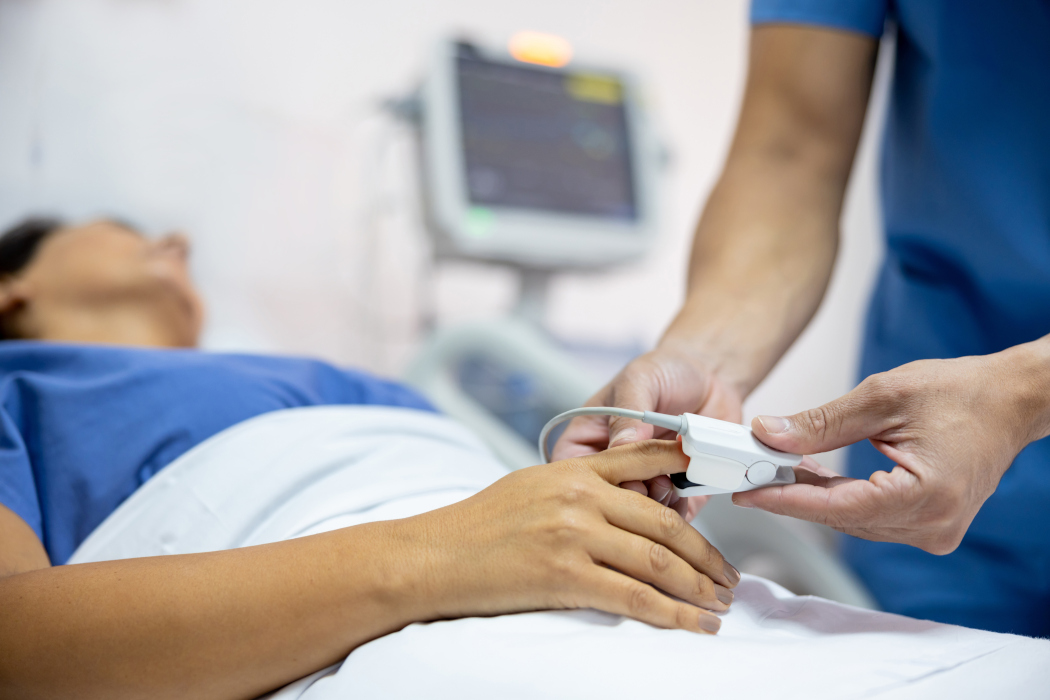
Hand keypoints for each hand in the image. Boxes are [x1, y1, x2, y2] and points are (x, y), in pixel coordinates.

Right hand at [410, 441, 740, 633]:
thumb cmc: (475, 526)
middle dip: (706, 555)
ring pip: (657, 560)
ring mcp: (572, 533)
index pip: (646, 459)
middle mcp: (579, 496)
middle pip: (665, 522)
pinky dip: (671, 613)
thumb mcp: (530, 486)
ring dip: (698, 587)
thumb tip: (621, 502)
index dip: (691, 477)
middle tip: (729, 578)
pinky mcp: (564, 574)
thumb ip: (577, 487)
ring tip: (720, 605)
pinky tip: (692, 624)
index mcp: (573, 469)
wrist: (433, 556)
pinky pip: (633, 595)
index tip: (722, 497)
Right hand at [551, 348, 743, 520]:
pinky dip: (681, 504)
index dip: (590, 484)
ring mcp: (642, 486)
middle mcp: (610, 471)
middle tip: (653, 476)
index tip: (618, 475)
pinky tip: (688, 479)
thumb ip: (629, 411)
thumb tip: (622, 445)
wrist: (711, 376)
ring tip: (674, 473)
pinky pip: (672, 517)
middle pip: (605, 504)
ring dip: (659, 501)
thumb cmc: (663, 372)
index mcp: (586, 442)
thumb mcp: (638, 380)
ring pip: (638, 518)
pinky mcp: (675, 496)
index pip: (570, 474)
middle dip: (632, 494)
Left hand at [735, 345, 1049, 553]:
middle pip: (841, 518)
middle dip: (792, 493)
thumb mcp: (883, 396)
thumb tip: (770, 435)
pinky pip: (870, 517)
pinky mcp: (929, 526)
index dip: (785, 500)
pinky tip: (813, 476)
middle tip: (751, 471)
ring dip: (814, 496)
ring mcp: (933, 532)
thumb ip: (822, 423)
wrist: (1009, 401)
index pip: (837, 509)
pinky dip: (840, 498)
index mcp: (926, 497)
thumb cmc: (962, 393)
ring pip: (852, 521)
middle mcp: (932, 526)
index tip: (745, 493)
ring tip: (776, 468)